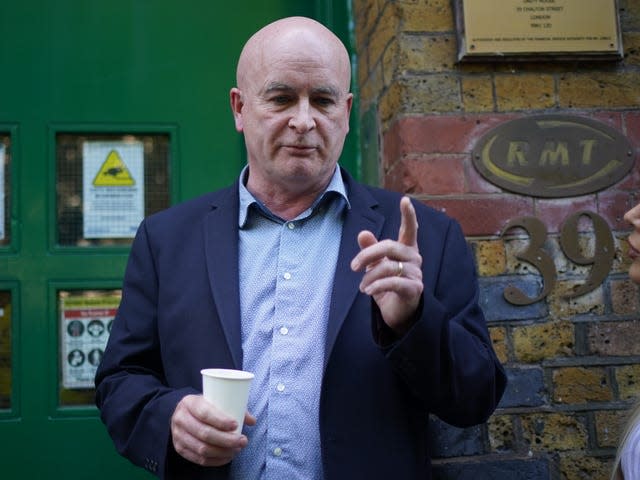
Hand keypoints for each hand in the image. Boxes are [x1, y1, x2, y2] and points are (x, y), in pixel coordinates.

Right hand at [170, 394, 255, 466]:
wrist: (183, 414)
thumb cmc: (204, 406)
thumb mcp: (215, 400)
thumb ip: (234, 407)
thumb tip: (252, 421)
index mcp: (189, 403)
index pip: (205, 413)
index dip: (221, 421)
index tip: (236, 425)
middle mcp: (181, 418)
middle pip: (204, 434)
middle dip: (227, 440)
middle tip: (242, 441)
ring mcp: (178, 435)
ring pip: (202, 449)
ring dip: (223, 452)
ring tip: (237, 449)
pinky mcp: (180, 448)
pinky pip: (199, 459)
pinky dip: (216, 460)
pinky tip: (227, 457)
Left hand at [350, 196, 422, 334]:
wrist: (399, 314)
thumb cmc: (388, 287)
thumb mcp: (376, 267)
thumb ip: (371, 250)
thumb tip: (363, 233)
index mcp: (406, 250)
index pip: (409, 230)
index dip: (408, 215)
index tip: (405, 200)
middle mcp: (414, 259)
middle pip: (390, 246)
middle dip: (368, 254)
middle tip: (353, 266)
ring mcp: (416, 274)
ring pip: (388, 266)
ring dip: (369, 277)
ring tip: (362, 287)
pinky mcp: (414, 289)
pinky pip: (392, 282)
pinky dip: (376, 286)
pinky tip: (367, 292)